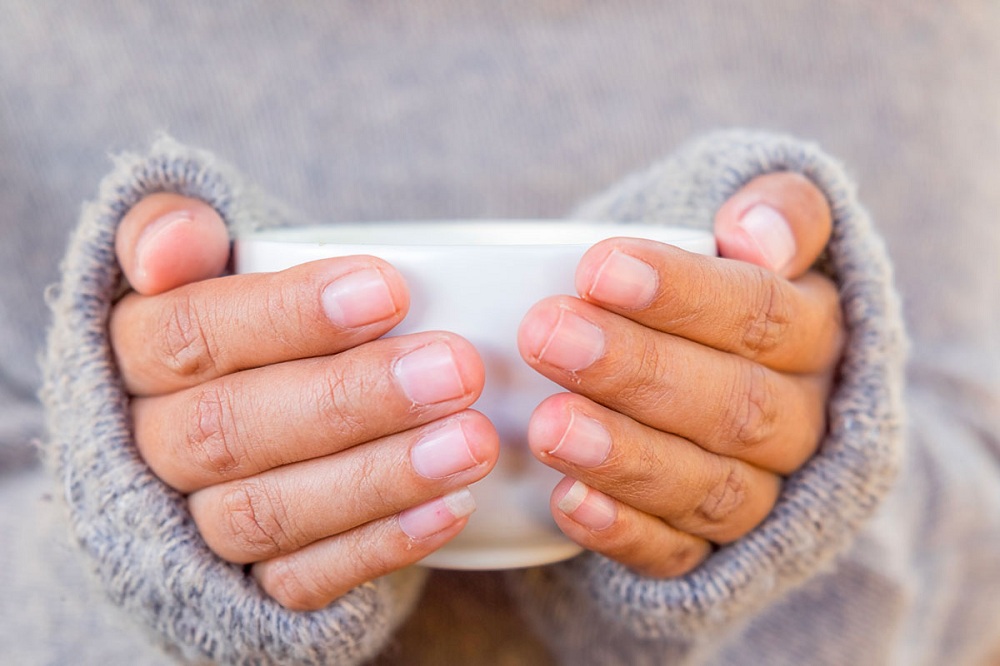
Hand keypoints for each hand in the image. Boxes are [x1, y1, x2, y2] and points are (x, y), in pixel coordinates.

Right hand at [110, 193, 497, 609]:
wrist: (232, 411)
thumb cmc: (243, 319)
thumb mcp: (205, 260)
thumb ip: (176, 228)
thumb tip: (166, 248)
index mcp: (135, 352)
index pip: (193, 333)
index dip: (288, 315)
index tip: (391, 291)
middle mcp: (151, 444)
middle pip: (232, 429)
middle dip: (351, 400)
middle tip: (457, 371)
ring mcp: (194, 523)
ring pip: (266, 513)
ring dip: (377, 479)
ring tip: (472, 443)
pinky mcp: (245, 584)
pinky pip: (300, 580)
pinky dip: (378, 547)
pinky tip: (451, 510)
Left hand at [518, 173, 843, 575]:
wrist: (717, 364)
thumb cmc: (714, 281)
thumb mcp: (758, 226)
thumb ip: (781, 210)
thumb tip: (759, 233)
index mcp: (815, 333)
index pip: (764, 314)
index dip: (683, 294)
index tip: (597, 268)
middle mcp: (801, 420)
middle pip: (735, 405)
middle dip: (636, 371)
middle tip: (546, 335)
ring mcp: (764, 492)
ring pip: (710, 487)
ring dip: (625, 457)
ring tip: (547, 426)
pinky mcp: (716, 549)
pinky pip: (679, 553)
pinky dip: (624, 533)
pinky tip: (566, 501)